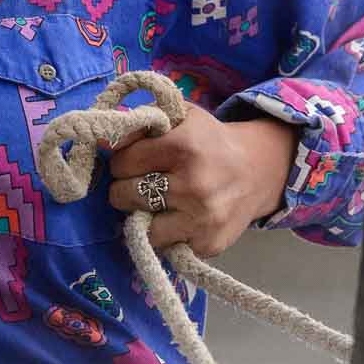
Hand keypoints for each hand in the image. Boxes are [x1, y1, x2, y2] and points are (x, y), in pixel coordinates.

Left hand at [108, 109, 297, 256]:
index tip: (135, 162)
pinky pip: (164, 246)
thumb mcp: (181, 117)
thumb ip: (142, 122)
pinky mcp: (208, 243)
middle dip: (128, 189)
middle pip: (123, 196)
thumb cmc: (210, 141)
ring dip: (143, 216)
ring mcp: (201, 218)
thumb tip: (104, 140)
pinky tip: (180, 219)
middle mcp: (193, 184)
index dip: (123, 162)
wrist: (259, 170)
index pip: (121, 163)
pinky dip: (166, 235)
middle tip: (144, 183)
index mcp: (183, 146)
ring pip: (141, 227)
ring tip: (159, 203)